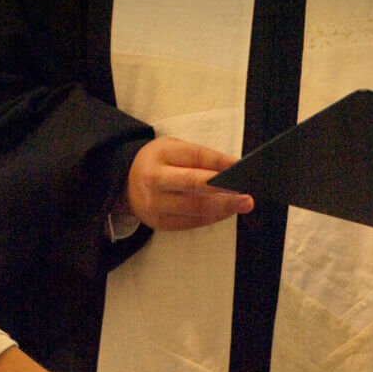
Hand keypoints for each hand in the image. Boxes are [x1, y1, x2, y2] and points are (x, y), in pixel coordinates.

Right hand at [119, 136, 253, 229]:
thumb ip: (199, 158)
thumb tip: (233, 170)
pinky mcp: (160, 222)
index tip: (241, 166)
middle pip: (193, 185)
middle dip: (224, 191)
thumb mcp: (173, 149)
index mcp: (161, 154)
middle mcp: (155, 179)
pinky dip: (212, 217)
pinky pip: (191, 222)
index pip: (195, 156)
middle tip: (246, 195)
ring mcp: (156, 204)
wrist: (126, 184)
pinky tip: (227, 212)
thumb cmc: (159, 163)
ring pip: (195, 208)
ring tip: (243, 204)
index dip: (219, 162)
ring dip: (223, 208)